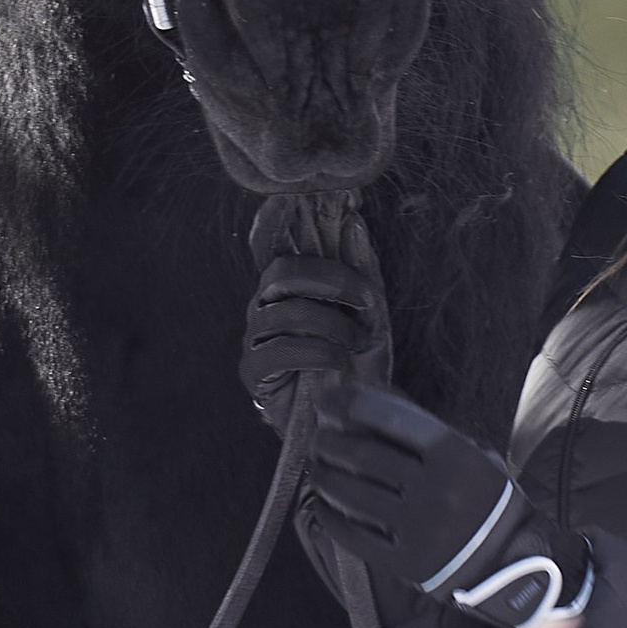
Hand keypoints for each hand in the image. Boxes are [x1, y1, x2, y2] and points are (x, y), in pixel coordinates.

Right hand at [242, 193, 391, 431]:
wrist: (357, 421)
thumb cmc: (360, 364)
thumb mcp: (372, 315)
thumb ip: (363, 271)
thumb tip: (354, 222)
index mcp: (289, 287)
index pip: (277, 245)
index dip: (280, 221)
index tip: (306, 206)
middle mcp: (265, 306)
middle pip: (282, 272)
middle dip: (330, 280)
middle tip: (365, 300)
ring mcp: (255, 339)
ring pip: (285, 313)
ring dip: (330, 325)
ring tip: (354, 344)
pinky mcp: (254, 372)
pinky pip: (277, 351)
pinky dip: (316, 353)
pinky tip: (338, 363)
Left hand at [301, 380, 592, 627]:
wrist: (512, 564)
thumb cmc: (489, 501)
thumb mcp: (475, 456)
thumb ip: (430, 436)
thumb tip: (369, 410)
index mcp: (452, 454)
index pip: (387, 415)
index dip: (349, 400)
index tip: (328, 397)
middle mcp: (433, 487)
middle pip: (361, 454)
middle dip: (330, 441)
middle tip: (319, 436)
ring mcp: (417, 526)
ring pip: (351, 492)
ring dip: (324, 475)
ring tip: (318, 466)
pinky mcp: (405, 561)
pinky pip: (353, 534)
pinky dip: (330, 516)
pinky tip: (322, 504)